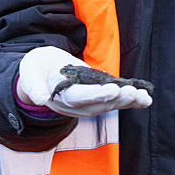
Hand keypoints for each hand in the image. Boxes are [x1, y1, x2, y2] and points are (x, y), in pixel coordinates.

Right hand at [17, 46, 151, 117]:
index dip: (97, 94)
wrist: (40, 73)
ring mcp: (89, 103)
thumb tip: (40, 98)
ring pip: (111, 104)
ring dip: (129, 101)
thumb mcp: (29, 73)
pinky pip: (116, 101)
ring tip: (144, 97)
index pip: (81, 97)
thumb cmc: (36, 69)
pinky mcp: (98, 98)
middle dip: (118, 98)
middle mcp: (78, 104)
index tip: (113, 89)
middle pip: (100, 103)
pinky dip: (131, 101)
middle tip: (132, 92)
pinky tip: (145, 99)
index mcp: (62, 96)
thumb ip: (34, 85)